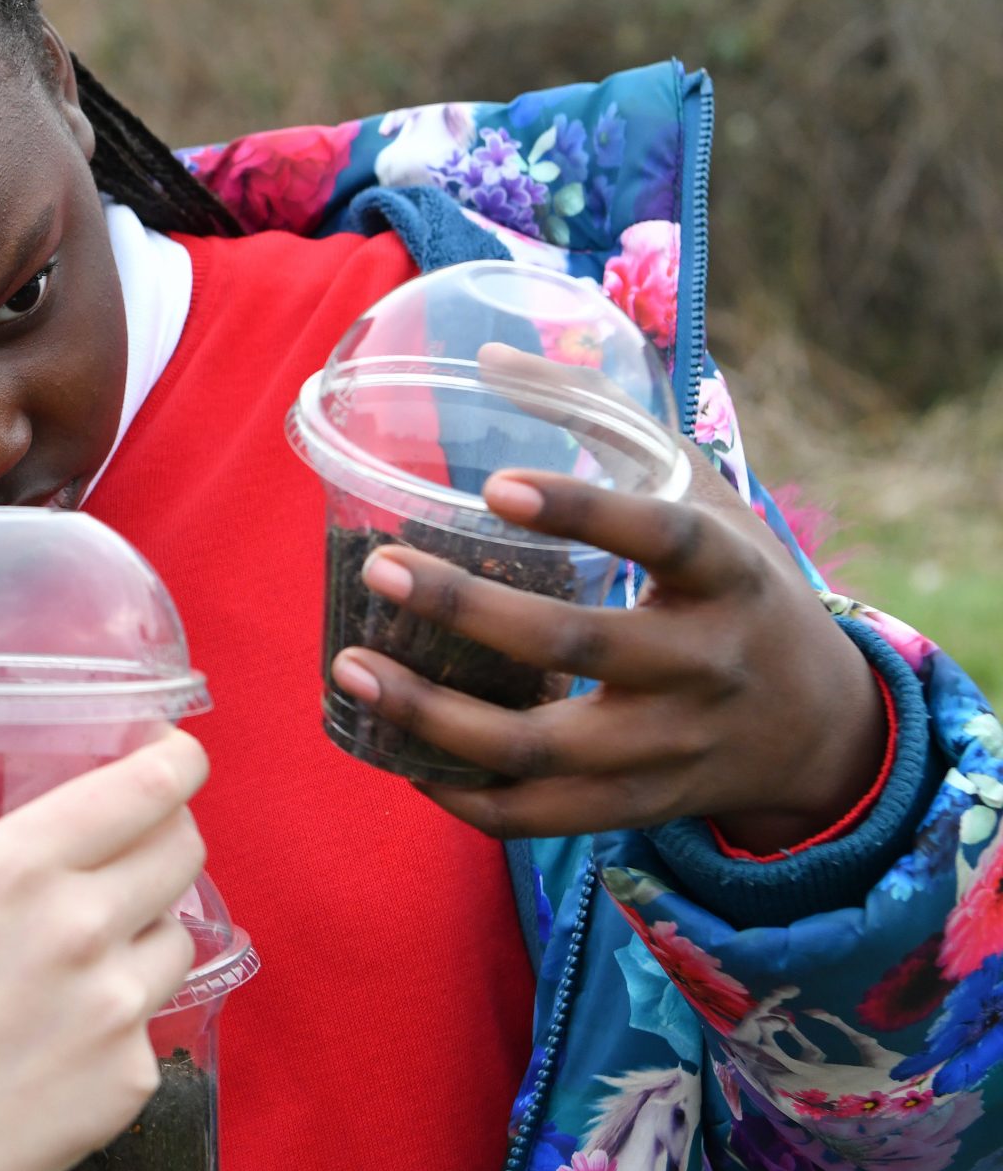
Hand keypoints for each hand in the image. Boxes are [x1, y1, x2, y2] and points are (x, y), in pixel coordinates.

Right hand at [0, 737, 206, 1170]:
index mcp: (19, 866)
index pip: (149, 787)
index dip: (175, 761)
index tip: (173, 755)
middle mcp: (84, 928)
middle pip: (184, 849)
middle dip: (167, 831)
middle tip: (132, 838)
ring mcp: (116, 1010)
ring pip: (179, 934)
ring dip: (148, 923)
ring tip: (95, 938)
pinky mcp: (129, 1080)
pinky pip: (153, 1022)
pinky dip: (123, 1013)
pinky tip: (69, 1024)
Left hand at [327, 452, 885, 850]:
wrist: (821, 731)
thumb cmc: (741, 589)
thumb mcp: (707, 496)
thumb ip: (607, 420)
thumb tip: (491, 354)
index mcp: (731, 576)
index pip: (667, 538)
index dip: (587, 511)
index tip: (496, 486)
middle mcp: (704, 666)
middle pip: (578, 645)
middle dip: (468, 610)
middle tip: (383, 570)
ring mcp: (669, 747)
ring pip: (539, 746)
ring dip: (432, 715)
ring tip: (350, 669)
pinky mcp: (635, 806)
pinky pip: (534, 816)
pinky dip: (457, 792)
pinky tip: (392, 748)